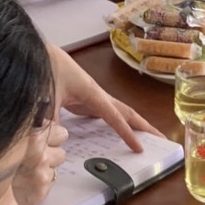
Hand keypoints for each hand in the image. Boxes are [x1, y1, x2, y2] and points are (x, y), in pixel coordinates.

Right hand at [12, 119, 68, 204]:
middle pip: (60, 153)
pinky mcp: (39, 193)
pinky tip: (23, 182)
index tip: (38, 140)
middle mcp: (40, 157)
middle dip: (48, 154)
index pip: (61, 134)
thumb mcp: (10, 131)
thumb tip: (44, 119)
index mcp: (35, 137)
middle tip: (30, 157)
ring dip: (44, 169)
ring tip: (25, 170)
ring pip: (54, 170)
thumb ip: (32, 124)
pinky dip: (39, 184)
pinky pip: (48, 185)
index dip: (50, 137)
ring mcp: (40, 177)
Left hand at [46, 44, 162, 152]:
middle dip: (145, 126)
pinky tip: (120, 134)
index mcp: (92, 93)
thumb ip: (51, 122)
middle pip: (127, 112)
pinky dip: (119, 124)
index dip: (127, 133)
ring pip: (120, 112)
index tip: (139, 149)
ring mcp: (94, 97)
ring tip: (147, 139)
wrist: (42, 56)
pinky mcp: (86, 100)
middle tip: (162, 141)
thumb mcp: (47, 98)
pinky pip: (108, 115)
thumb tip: (56, 144)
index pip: (115, 117)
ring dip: (134, 124)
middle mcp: (98, 95)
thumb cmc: (47, 71)